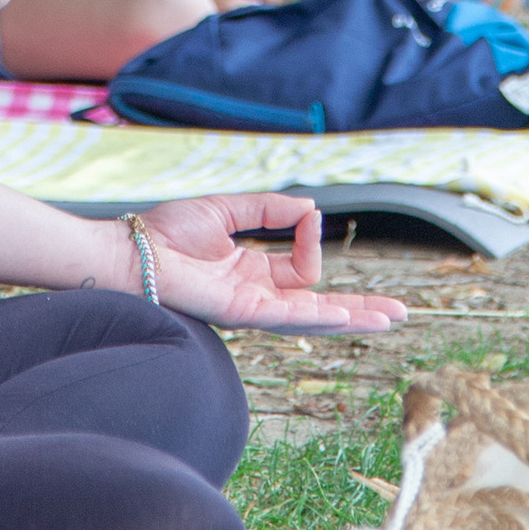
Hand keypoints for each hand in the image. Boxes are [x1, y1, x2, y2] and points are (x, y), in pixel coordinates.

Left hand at [134, 195, 407, 330]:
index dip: (312, 239)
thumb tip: (312, 209)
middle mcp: (258, 295)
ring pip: (314, 316)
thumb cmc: (166, 233)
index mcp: (253, 272)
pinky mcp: (242, 311)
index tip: (305, 216)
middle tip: (398, 313)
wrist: (131, 252)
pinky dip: (320, 315)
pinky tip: (348, 316)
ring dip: (353, 317)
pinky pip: (289, 314)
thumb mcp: (227, 210)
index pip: (303, 268)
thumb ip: (268, 209)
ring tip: (388, 320)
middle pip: (321, 305)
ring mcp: (252, 307)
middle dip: (360, 309)